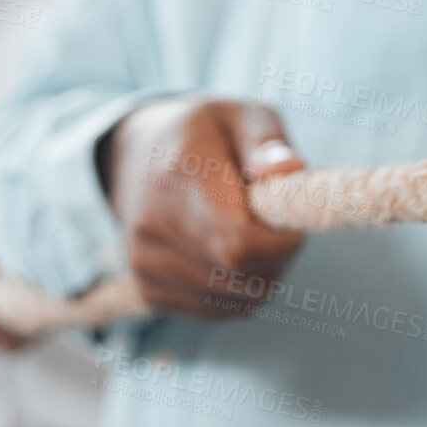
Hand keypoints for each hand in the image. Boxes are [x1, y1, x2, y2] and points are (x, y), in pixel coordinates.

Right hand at [101, 97, 304, 318]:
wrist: (135, 158)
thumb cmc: (204, 134)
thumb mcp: (240, 115)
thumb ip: (265, 141)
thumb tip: (288, 170)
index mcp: (178, 176)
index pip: (238, 242)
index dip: (280, 243)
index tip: (292, 221)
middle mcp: (153, 226)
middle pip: (240, 276)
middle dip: (277, 258)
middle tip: (277, 225)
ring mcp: (145, 263)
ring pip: (233, 301)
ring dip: (260, 277)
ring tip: (253, 234)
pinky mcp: (148, 290)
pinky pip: (215, 311)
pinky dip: (237, 292)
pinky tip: (228, 254)